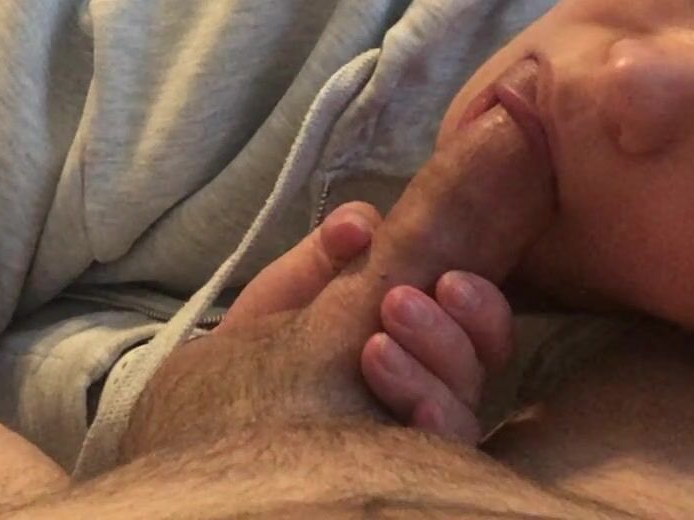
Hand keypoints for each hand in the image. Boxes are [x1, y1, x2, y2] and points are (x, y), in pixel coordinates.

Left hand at [122, 101, 553, 456]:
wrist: (211, 436)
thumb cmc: (255, 362)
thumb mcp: (287, 298)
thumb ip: (326, 255)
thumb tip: (362, 223)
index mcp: (422, 340)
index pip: (479, 324)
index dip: (478, 303)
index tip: (448, 279)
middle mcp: (433, 391)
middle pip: (482, 363)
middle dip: (452, 330)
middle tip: (400, 303)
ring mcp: (416, 437)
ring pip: (462, 410)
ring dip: (430, 369)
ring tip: (373, 347)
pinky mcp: (398, 469)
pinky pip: (437, 458)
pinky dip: (425, 424)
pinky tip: (405, 408)